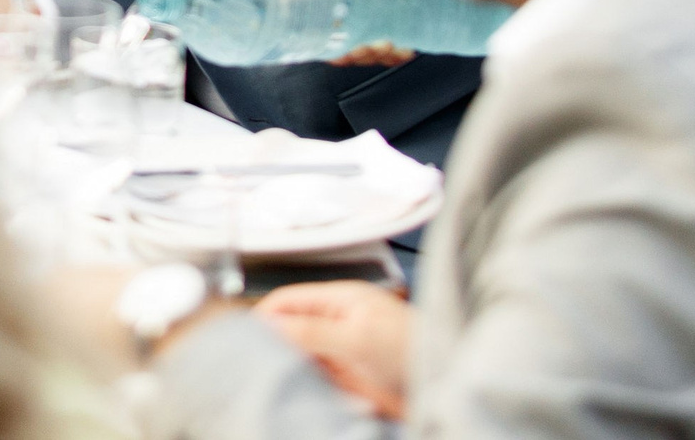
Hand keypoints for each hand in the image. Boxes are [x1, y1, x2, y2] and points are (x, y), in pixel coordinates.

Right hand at [256, 281, 411, 419]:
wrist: (450, 385)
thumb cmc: (415, 351)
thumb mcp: (358, 338)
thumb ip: (311, 331)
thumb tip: (267, 326)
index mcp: (340, 300)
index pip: (287, 301)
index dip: (264, 317)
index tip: (244, 339)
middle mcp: (339, 323)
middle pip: (291, 329)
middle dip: (275, 346)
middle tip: (254, 366)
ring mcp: (344, 352)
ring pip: (301, 358)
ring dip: (292, 370)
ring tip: (280, 382)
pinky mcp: (350, 380)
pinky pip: (317, 382)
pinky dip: (309, 388)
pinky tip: (305, 395)